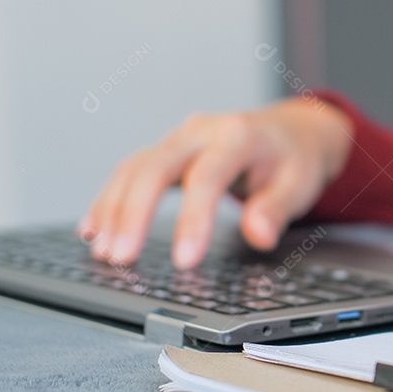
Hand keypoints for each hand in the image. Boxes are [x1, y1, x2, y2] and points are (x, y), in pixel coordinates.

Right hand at [79, 98, 352, 268]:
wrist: (293, 130)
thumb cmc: (295, 159)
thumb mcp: (300, 184)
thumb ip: (278, 210)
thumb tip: (259, 236)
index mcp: (238, 137)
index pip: (207, 177)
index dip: (193, 220)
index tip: (185, 261)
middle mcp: (202, 132)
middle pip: (155, 167)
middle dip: (133, 215)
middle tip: (120, 259)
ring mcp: (181, 139)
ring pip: (135, 168)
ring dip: (114, 210)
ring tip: (103, 252)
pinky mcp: (168, 151)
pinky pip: (131, 171)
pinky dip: (110, 200)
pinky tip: (93, 229)